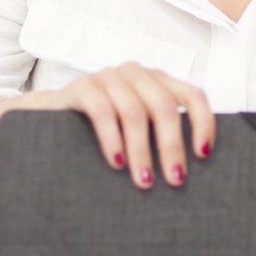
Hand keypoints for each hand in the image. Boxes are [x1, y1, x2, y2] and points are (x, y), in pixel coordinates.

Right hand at [0, 62, 214, 189]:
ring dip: (142, 150)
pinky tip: (117, 163)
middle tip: (175, 180)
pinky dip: (113, 140)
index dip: (203, 123)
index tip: (204, 155)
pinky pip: (103, 112)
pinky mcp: (84, 86)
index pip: (193, 95)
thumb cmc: (105, 128)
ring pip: (135, 112)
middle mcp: (138, 74)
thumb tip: (189, 173)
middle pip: (164, 107)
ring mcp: (110, 76)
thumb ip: (161, 136)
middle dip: (171, 146)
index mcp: (160, 81)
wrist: (51, 115)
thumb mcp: (138, 127)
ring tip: (144, 181)